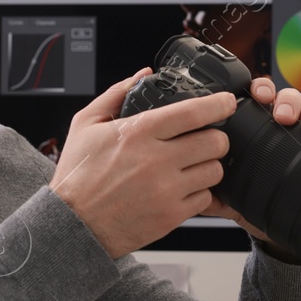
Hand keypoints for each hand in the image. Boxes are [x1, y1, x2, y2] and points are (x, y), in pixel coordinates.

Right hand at [49, 68, 238, 258]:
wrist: (74, 225)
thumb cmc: (78, 176)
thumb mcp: (86, 124)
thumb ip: (116, 93)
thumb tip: (143, 74)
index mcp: (138, 132)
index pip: (194, 112)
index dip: (219, 104)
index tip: (227, 102)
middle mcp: (156, 160)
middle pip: (215, 141)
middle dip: (216, 136)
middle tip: (206, 137)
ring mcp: (167, 190)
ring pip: (215, 170)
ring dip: (208, 164)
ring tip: (192, 165)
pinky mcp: (172, 215)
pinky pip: (206, 198)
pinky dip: (199, 191)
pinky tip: (182, 187)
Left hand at [200, 77, 300, 244]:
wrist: (276, 228)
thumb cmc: (253, 201)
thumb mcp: (230, 195)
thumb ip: (212, 191)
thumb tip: (195, 191)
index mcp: (261, 128)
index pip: (262, 98)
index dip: (262, 89)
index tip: (257, 94)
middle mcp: (287, 129)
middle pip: (291, 100)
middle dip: (287, 101)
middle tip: (281, 116)